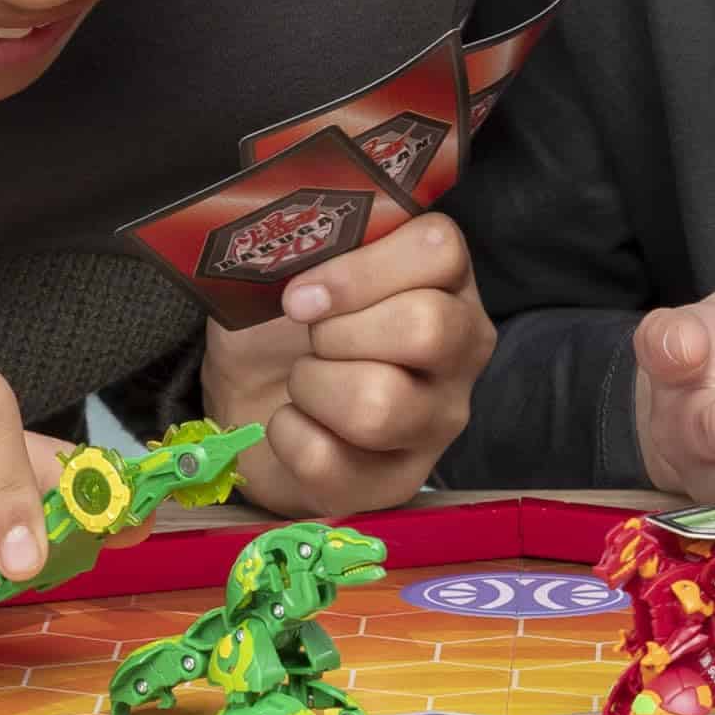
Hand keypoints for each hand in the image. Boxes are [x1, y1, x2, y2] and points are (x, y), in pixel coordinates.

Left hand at [203, 211, 495, 518]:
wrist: (251, 395)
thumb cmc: (285, 319)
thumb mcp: (296, 263)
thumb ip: (312, 238)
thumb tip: (294, 233)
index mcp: (446, 278)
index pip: (439, 250)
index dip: (361, 270)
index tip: (303, 294)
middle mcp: (463, 347)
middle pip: (427, 327)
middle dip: (339, 332)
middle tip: (309, 339)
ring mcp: (439, 421)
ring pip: (380, 404)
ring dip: (313, 387)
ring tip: (304, 382)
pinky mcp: (398, 482)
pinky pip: (329, 459)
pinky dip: (287, 435)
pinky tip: (295, 423)